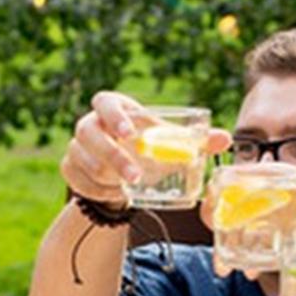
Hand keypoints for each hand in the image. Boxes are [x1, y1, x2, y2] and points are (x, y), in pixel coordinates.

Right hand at [62, 91, 229, 204]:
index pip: (104, 102)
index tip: (129, 132)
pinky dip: (100, 191)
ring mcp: (75, 147)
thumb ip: (196, 140)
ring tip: (129, 185)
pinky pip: (80, 182)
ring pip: (84, 161)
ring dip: (108, 177)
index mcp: (112, 108)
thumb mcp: (168, 142)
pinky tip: (115, 193)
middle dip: (112, 156)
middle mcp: (89, 124)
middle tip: (135, 176)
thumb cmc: (147, 148)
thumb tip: (225, 139)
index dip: (113, 115)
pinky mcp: (69, 168)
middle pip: (89, 134)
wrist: (122, 173)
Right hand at [201, 160, 295, 277]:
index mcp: (275, 176)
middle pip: (227, 204)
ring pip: (234, 229)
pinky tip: (249, 274)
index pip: (235, 175)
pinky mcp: (272, 239)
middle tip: (214, 241)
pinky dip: (244, 261)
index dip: (217, 188)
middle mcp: (265, 195)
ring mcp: (266, 218)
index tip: (212, 206)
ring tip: (225, 268)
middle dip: (215, 222)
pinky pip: (250, 249)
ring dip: (225, 247)